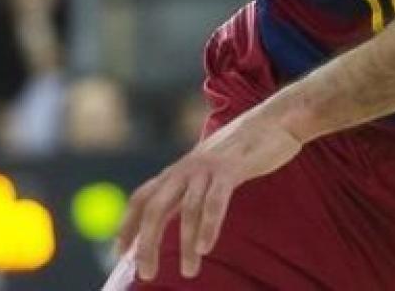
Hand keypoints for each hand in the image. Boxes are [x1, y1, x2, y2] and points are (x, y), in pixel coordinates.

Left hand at [117, 106, 303, 279]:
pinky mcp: (231, 169)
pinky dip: (208, 226)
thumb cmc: (244, 150)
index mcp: (179, 170)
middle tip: (146, 273)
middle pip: (155, 208)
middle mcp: (187, 168)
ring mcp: (208, 167)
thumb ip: (191, 189)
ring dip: (186, 244)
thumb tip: (175, 221)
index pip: (142, 198)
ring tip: (189, 271)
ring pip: (188, 210)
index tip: (119, 253)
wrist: (275, 119)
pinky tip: (206, 248)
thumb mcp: (209, 169)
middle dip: (147, 243)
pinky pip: (215, 202)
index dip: (127, 225)